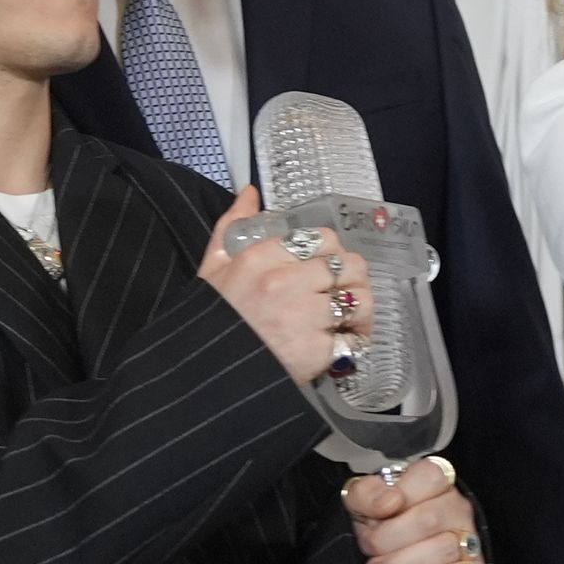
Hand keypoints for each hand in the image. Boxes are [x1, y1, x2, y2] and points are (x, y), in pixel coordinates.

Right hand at [198, 183, 369, 389]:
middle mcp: (286, 282)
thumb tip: (250, 192)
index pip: (323, 239)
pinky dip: (351, 344)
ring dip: (359, 312)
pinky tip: (340, 346)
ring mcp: (304, 316)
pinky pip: (352, 339)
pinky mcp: (315, 350)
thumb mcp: (214, 266)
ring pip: (358, 301)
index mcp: (262, 257)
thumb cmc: (212, 318)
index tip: (328, 265)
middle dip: (352, 279)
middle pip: (348, 266)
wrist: (205, 370)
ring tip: (349, 320)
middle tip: (344, 292)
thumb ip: (233, 224)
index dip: (333, 252)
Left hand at [341, 454, 484, 563]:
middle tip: (370, 552)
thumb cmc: (383, 523)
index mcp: (434, 481)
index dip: (397, 499)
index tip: (373, 518)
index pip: (429, 477)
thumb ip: (367, 494)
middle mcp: (456, 506)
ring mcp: (470, 537)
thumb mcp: (363, 502)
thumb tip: (389, 502)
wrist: (395, 556)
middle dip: (389, 541)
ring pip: (444, 549)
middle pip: (429, 519)